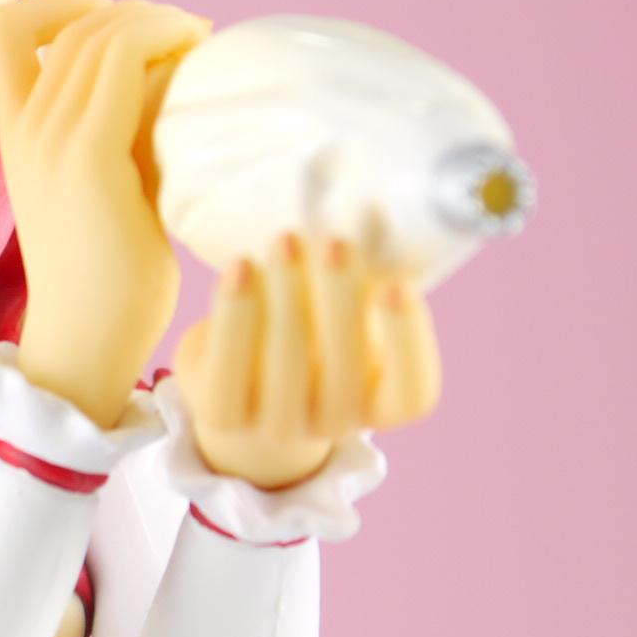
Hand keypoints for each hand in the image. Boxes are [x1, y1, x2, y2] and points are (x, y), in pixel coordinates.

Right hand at [0, 0, 210, 424]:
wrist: (87, 340)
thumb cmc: (109, 271)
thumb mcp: (107, 181)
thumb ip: (123, 126)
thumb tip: (181, 72)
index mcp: (14, 130)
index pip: (5, 28)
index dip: (63, 5)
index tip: (121, 27)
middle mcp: (24, 126)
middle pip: (72, 22)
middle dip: (137, 12)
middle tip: (189, 36)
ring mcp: (50, 139)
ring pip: (100, 33)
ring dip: (159, 21)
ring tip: (199, 44)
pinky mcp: (87, 158)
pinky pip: (122, 63)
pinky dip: (164, 40)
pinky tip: (199, 59)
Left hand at [174, 235, 441, 487]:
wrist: (243, 366)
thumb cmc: (312, 318)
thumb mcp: (341, 302)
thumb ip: (360, 275)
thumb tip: (369, 208)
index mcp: (382, 402)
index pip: (412, 394)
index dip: (408, 343)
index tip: (398, 285)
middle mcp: (336, 424)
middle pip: (344, 372)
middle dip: (339, 298)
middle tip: (335, 240)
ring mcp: (278, 428)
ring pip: (286, 367)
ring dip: (285, 296)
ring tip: (284, 239)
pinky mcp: (224, 415)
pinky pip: (230, 369)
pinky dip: (234, 316)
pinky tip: (238, 268)